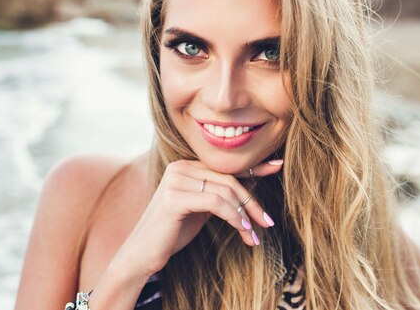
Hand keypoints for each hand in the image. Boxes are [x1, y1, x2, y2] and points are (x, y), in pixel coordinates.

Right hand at [115, 159, 283, 277]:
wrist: (142, 254)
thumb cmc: (173, 232)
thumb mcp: (203, 209)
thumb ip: (222, 194)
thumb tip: (253, 183)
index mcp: (186, 166)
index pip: (226, 166)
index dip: (253, 167)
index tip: (277, 166)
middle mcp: (180, 167)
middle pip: (229, 179)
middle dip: (252, 202)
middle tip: (267, 223)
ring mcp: (175, 180)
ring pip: (225, 191)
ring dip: (245, 215)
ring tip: (253, 236)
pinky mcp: (174, 198)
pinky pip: (216, 202)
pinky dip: (234, 218)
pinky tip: (242, 232)